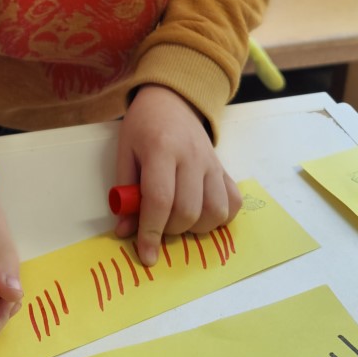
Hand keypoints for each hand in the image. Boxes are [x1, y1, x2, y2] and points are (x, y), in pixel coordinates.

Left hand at [114, 85, 241, 265]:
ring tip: (178, 219)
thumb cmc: (142, 127)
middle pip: (188, 211)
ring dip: (196, 228)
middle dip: (170, 230)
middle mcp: (191, 157)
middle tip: (157, 224)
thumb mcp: (124, 153)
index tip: (146, 255)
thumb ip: (125, 194)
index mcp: (161, 149)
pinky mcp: (224, 168)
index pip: (160, 199)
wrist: (171, 101)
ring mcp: (212, 163)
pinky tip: (201, 213)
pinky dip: (220, 217)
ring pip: (215, 212)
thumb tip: (125, 232)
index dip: (151, 231)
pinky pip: (233, 202)